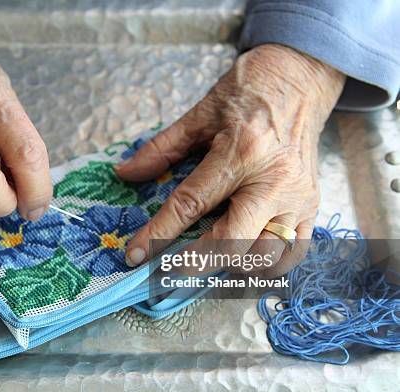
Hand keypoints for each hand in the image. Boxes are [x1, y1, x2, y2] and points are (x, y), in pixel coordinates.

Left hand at [116, 44, 344, 275]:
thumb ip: (160, 149)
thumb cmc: (246, 93)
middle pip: (233, 241)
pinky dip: (267, 265)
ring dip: (232, 264)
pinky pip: (295, 252)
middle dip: (196, 261)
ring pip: (266, 255)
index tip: (135, 255)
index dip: (158, 234)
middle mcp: (274, 180)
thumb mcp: (198, 116)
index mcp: (240, 152)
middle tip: (170, 266)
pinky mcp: (313, 205)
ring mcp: (298, 196)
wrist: (297, 79)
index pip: (191, 204)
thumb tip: (125, 173)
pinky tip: (243, 259)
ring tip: (207, 258)